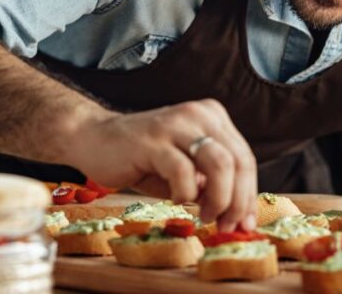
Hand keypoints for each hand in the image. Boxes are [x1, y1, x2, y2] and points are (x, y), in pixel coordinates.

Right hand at [68, 99, 257, 231]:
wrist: (93, 139)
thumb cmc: (142, 159)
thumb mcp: (184, 170)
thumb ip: (211, 184)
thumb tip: (238, 215)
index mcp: (211, 117)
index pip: (244, 157)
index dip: (249, 194)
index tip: (245, 223)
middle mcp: (198, 114)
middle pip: (238, 161)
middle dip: (238, 201)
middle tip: (226, 226)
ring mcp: (176, 124)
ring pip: (220, 164)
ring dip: (219, 199)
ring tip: (205, 216)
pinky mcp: (153, 140)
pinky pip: (184, 172)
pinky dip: (186, 194)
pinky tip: (176, 199)